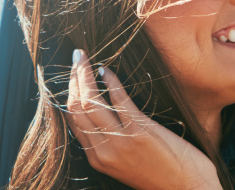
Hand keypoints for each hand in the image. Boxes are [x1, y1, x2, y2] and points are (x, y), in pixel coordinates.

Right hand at [66, 49, 222, 189]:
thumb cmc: (165, 177)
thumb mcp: (129, 165)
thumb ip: (114, 145)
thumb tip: (107, 119)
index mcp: (99, 159)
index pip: (73, 121)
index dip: (69, 94)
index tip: (72, 76)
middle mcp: (104, 151)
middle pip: (76, 108)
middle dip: (73, 79)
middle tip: (76, 58)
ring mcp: (121, 141)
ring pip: (90, 102)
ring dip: (84, 74)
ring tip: (84, 57)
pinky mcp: (141, 131)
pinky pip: (118, 99)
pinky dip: (110, 81)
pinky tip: (107, 71)